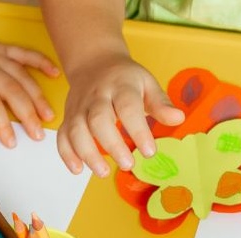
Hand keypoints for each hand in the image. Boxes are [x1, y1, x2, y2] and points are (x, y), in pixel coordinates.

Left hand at [0, 21, 60, 147]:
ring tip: (48, 114)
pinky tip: (54, 73)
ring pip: (23, 77)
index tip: (12, 141)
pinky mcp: (1, 48)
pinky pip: (25, 54)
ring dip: (38, 96)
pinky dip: (41, 62)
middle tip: (38, 134)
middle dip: (28, 115)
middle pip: (13, 93)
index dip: (4, 125)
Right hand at [55, 56, 184, 176]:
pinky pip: (63, 135)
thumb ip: (161, 103)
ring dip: (87, 152)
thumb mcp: (147, 83)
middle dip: (111, 144)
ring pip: (76, 129)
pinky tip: (78, 170)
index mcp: (121, 86)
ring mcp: (79, 107)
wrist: (94, 62)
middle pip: (98, 119)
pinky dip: (67, 153)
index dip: (138, 130)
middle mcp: (97, 96)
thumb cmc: (125, 79)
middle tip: (128, 165)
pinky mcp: (68, 116)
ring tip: (103, 172)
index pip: (128, 107)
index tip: (150, 152)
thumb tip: (178, 118)